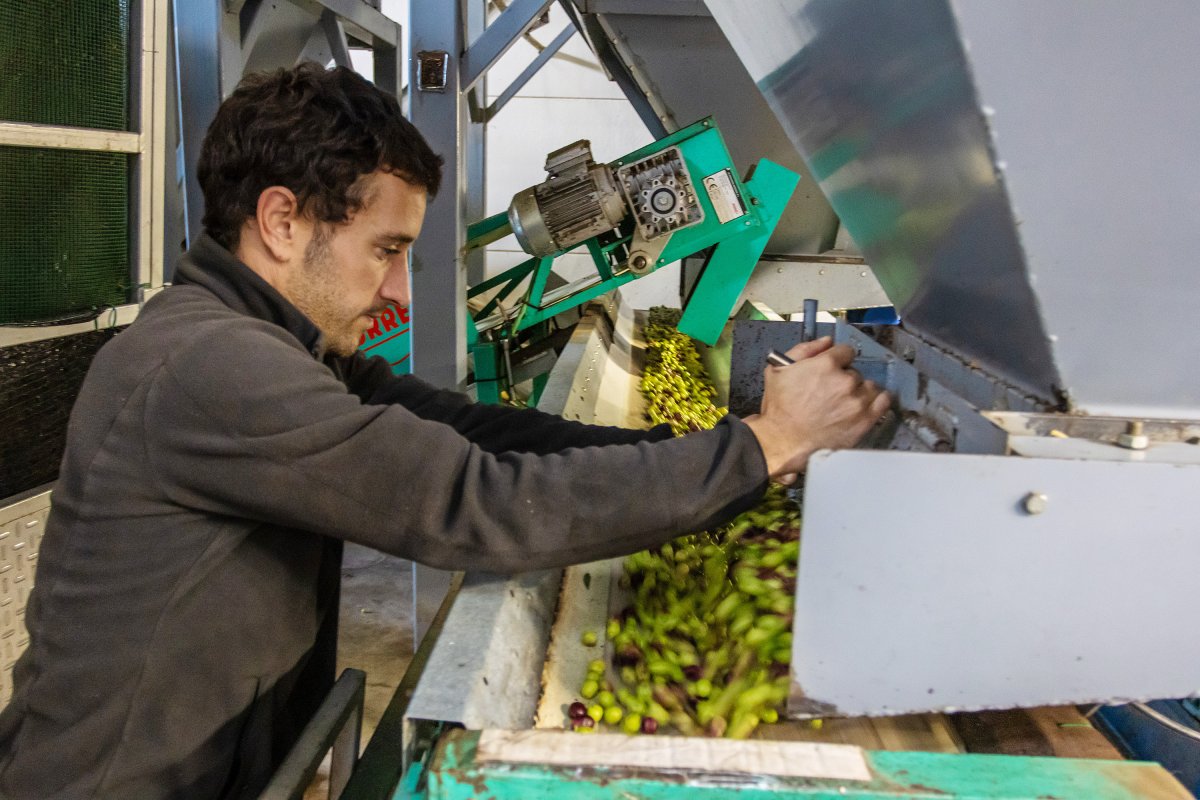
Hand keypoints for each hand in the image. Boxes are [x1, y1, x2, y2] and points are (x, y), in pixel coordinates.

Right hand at [742, 337, 890, 483]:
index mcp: (825, 365)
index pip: (846, 351)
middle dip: (845, 379)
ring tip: (846, 402)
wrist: (783, 442)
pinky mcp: (865, 420)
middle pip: (856, 371)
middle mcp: (845, 381)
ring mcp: (857, 401)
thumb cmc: (779, 410)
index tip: (834, 369)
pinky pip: (883, 402)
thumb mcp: (778, 370)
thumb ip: (804, 349)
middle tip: (832, 392)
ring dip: (860, 391)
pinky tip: (866, 405)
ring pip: (870, 386)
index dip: (838, 360)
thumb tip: (826, 341)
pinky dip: (877, 401)